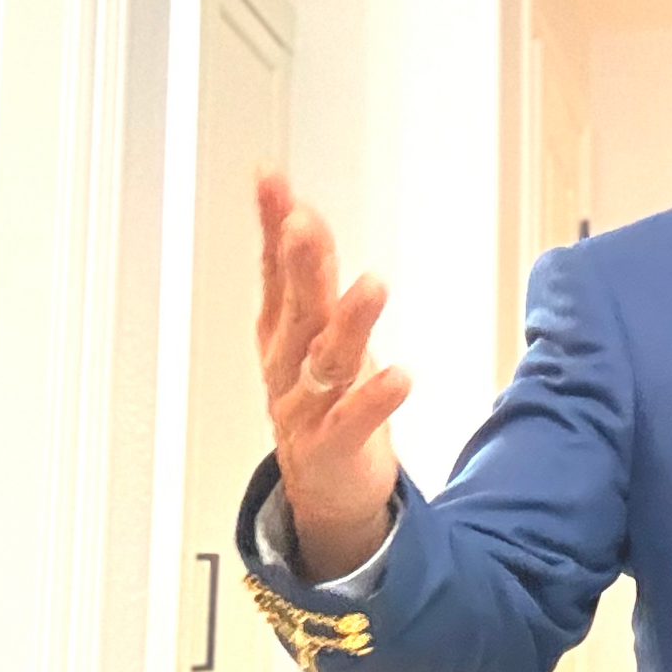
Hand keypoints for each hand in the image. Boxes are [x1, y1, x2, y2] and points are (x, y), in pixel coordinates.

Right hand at [256, 171, 410, 582]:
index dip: (272, 226)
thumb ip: (305, 272)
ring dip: (349, 322)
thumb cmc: (321, 400)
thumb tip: (296, 208)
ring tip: (371, 286)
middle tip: (302, 226)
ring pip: (326, 361)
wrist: (325, 489)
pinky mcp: (334, 447)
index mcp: (282, 333)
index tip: (272, 182)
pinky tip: (398, 375)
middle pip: (297, 310)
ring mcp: (308, 408)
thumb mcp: (311, 331)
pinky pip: (353, 421)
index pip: (276, 271)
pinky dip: (375, 399)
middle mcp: (289, 366)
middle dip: (299, 267)